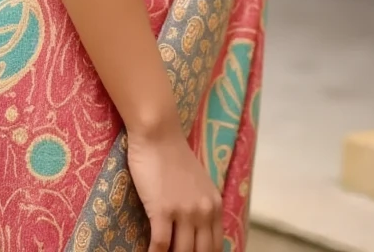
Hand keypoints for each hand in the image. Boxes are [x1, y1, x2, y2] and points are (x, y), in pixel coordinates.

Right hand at [127, 119, 223, 251]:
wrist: (158, 133)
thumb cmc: (173, 156)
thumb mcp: (199, 184)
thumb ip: (201, 207)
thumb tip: (195, 235)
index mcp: (215, 206)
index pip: (215, 247)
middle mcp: (204, 211)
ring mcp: (184, 211)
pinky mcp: (163, 210)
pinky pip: (160, 245)